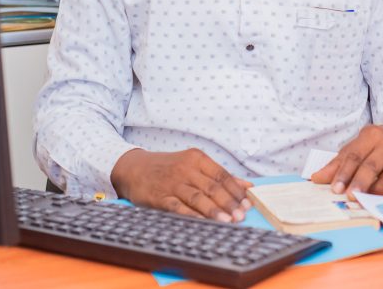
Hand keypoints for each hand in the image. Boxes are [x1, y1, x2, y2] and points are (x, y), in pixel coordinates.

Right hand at [111, 148, 252, 221]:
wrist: (134, 168)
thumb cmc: (169, 167)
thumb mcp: (193, 164)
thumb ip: (219, 175)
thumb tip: (247, 186)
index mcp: (196, 158)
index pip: (222, 175)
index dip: (236, 190)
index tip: (248, 203)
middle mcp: (185, 168)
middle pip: (212, 187)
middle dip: (229, 203)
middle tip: (241, 216)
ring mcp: (172, 183)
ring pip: (197, 197)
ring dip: (214, 211)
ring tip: (229, 221)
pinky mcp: (160, 197)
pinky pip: (178, 208)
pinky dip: (192, 216)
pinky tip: (204, 223)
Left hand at [310, 124, 382, 195]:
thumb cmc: (375, 146)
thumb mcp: (355, 148)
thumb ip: (337, 164)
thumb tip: (316, 178)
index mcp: (370, 136)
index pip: (354, 155)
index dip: (343, 173)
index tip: (335, 189)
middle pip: (371, 166)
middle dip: (359, 184)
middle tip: (350, 197)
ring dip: (376, 192)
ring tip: (365, 201)